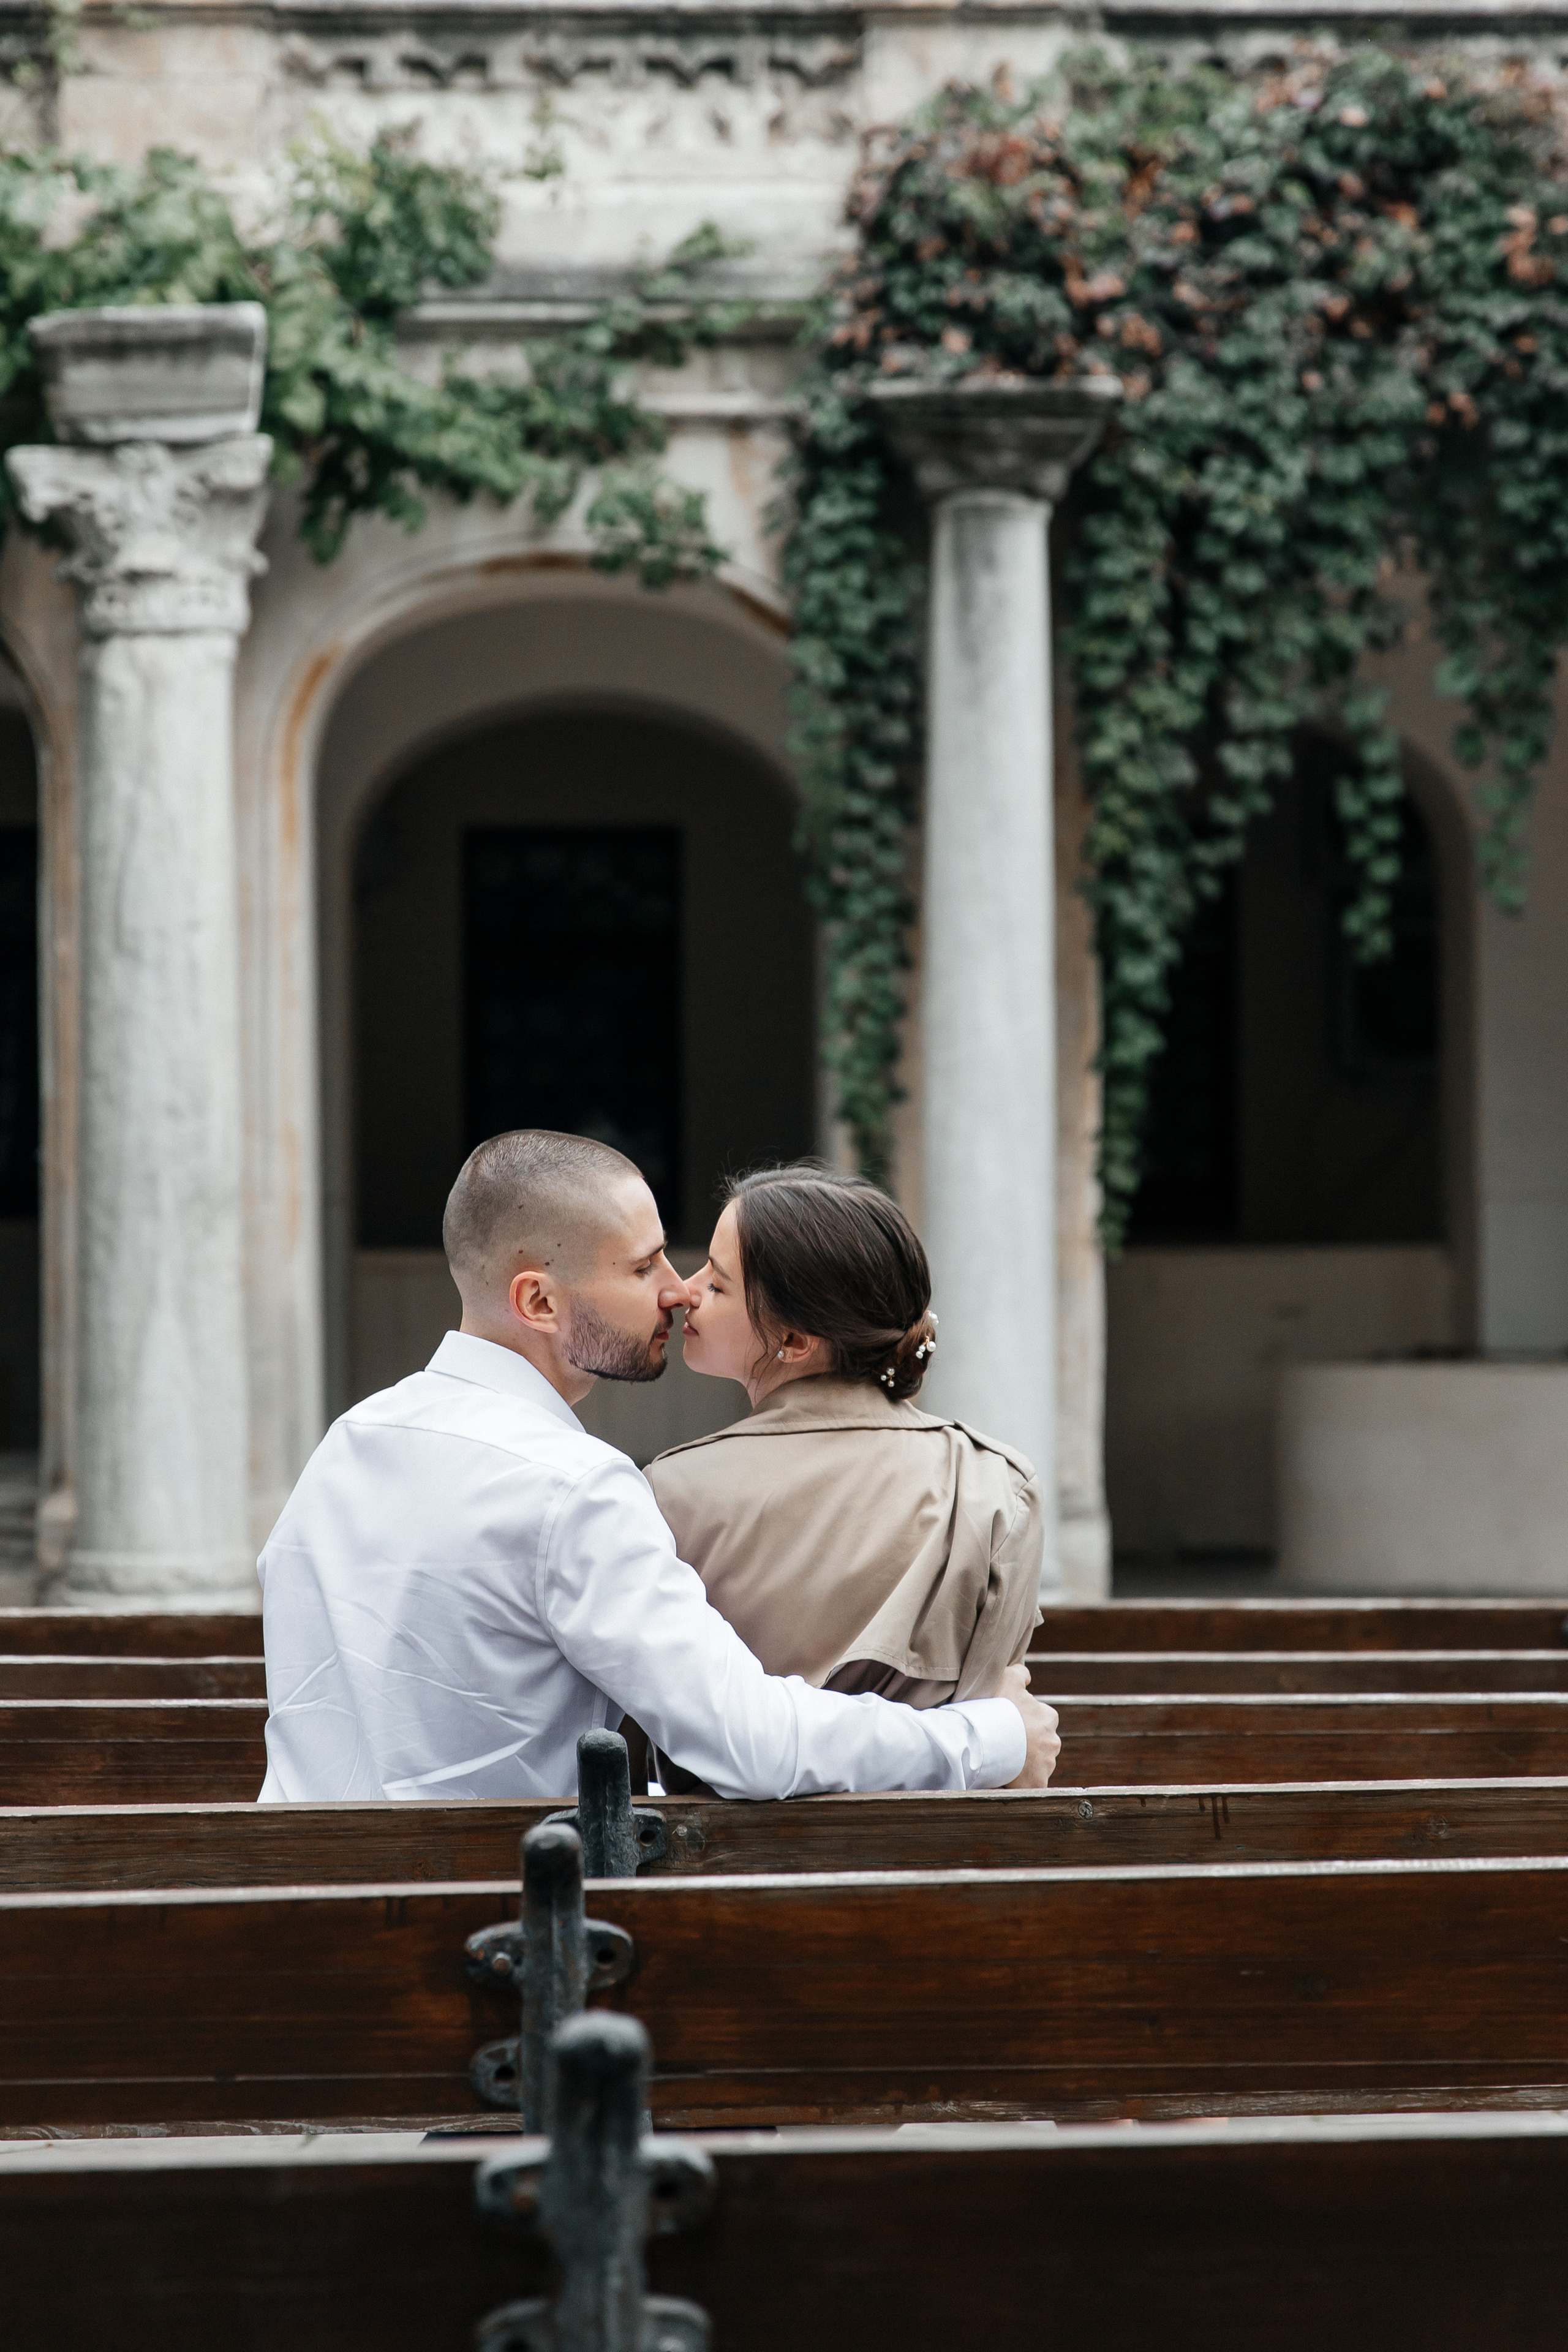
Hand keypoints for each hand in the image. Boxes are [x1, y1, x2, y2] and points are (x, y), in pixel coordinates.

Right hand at [997, 1662, 1059, 1788]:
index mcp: (1049, 1717)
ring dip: (1023, 1765)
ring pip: (1036, 1765)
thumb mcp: (1007, 1678)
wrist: (991, 1738)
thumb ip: (1020, 1673)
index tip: (1008, 1726)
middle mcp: (1052, 1741)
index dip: (1023, 1723)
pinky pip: (1031, 1786)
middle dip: (1026, 1746)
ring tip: (1001, 1763)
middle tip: (1003, 1745)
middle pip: (1039, 1744)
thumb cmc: (999, 1707)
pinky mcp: (1038, 1784)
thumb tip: (1027, 1676)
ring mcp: (1047, 1764)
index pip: (1040, 1720)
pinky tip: (1005, 1781)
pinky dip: (1021, 1785)